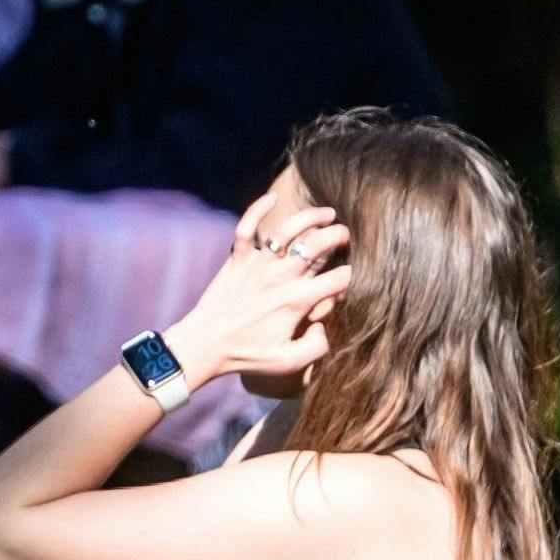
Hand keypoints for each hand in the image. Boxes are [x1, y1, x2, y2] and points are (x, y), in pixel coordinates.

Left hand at [168, 181, 349, 395]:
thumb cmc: (247, 354)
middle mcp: (279, 277)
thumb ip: (316, 347)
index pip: (336, 281)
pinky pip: (246, 227)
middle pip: (316, 245)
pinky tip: (272, 196)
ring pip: (287, 230)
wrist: (205, 343)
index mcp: (296, 301)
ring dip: (310, 216)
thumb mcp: (287, 362)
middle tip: (346, 235)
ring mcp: (257, 264)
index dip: (352, 276)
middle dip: (337, 236)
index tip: (355, 275)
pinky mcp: (237, 258)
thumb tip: (326, 326)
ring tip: (327, 213)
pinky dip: (257, 208)